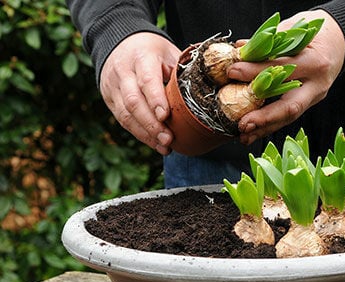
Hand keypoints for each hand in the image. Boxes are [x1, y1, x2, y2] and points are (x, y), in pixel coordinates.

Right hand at [99, 32, 180, 154]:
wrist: (119, 41)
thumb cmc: (152, 50)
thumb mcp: (169, 52)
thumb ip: (181, 72)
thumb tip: (204, 94)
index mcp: (141, 56)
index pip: (146, 79)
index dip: (155, 99)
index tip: (166, 116)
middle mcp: (122, 71)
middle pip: (133, 101)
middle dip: (151, 124)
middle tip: (169, 139)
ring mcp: (112, 86)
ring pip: (125, 114)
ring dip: (145, 133)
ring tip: (165, 146)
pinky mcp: (108, 98)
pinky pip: (122, 119)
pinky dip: (139, 133)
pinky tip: (154, 143)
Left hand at [227, 10, 344, 144]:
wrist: (339, 41)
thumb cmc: (315, 32)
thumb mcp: (292, 29)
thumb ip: (267, 42)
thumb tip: (239, 51)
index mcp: (315, 62)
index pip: (281, 69)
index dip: (255, 71)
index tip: (232, 72)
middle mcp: (317, 84)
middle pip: (291, 106)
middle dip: (265, 118)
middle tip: (242, 124)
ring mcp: (315, 96)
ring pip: (289, 117)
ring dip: (265, 128)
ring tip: (244, 136)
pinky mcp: (310, 102)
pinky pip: (289, 115)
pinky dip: (270, 124)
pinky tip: (254, 131)